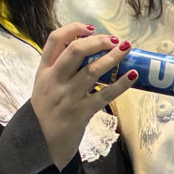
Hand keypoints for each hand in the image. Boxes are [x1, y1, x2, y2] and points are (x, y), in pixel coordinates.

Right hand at [29, 25, 133, 163]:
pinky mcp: (81, 112)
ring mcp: (68, 97)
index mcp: (44, 71)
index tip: (91, 28)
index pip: (55, 40)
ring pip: (92, 70)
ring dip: (112, 57)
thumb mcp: (43, 87)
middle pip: (75, 50)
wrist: (41, 145)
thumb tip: (87, 51)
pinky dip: (121, 83)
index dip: (74, 29)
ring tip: (126, 48)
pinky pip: (105, 94)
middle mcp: (54, 81)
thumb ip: (58, 69)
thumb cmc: (46, 114)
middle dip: (97, 41)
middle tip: (114, 39)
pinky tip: (132, 75)